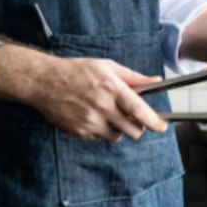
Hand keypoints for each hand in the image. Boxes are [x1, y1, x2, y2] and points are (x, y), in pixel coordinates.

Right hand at [28, 57, 168, 141]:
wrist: (45, 81)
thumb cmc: (78, 72)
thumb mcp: (108, 67)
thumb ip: (134, 77)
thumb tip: (155, 81)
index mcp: (112, 89)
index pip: (139, 111)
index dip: (154, 122)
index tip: (162, 126)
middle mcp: (102, 107)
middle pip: (132, 130)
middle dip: (137, 127)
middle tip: (134, 119)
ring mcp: (89, 122)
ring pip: (116, 137)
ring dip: (118, 129)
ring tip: (109, 114)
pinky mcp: (78, 132)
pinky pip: (98, 138)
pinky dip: (101, 131)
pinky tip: (93, 117)